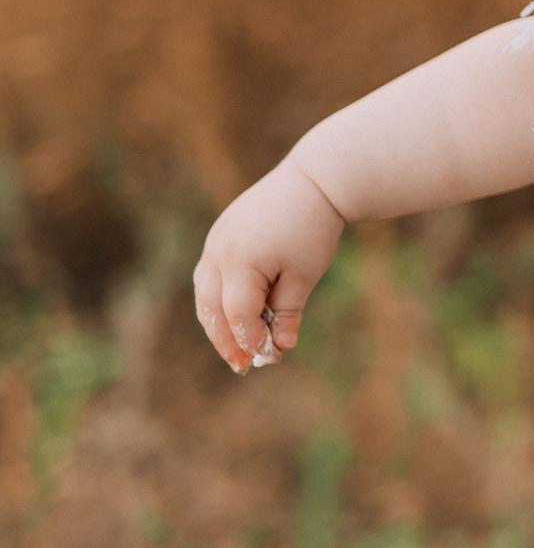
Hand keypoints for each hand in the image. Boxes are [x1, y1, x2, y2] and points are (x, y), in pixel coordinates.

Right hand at [192, 159, 346, 373]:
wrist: (314, 181)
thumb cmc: (314, 228)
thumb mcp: (305, 274)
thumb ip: (288, 313)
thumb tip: (281, 347)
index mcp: (240, 262)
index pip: (237, 315)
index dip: (249, 339)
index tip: (267, 357)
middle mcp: (218, 252)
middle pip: (212, 309)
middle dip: (226, 340)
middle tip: (244, 366)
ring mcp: (214, 241)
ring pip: (205, 294)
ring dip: (217, 322)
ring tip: (237, 346)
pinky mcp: (219, 234)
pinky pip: (210, 275)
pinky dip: (219, 298)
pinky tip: (235, 314)